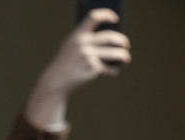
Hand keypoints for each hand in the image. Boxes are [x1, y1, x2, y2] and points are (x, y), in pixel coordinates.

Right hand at [24, 8, 131, 128]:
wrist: (57, 79)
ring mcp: (89, 56)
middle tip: (126, 44)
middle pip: (110, 37)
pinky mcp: (93, 69)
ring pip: (115, 54)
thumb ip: (86, 39)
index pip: (93, 17)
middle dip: (122, 40)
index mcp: (78, 34)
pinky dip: (113, 71)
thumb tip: (110, 39)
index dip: (106, 15)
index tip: (115, 18)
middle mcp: (83, 43)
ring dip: (124, 56)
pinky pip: (110, 68)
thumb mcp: (72, 45)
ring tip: (126, 58)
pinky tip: (113, 71)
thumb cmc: (68, 61)